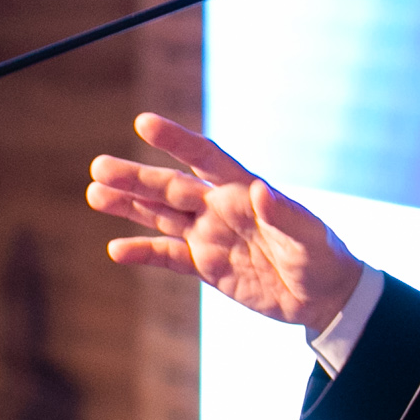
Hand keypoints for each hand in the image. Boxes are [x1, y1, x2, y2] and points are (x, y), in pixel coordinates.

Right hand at [87, 113, 362, 332]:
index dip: (176, 140)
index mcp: (244, 190)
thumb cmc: (323, 257)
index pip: (205, 158)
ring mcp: (210, 236)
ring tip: (94, 193)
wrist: (324, 297)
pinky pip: (168, 257)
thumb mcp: (309, 236)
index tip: (144, 122)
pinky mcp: (206, 267)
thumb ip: (283, 213)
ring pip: (161, 216)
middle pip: (170, 187)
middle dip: (135, 177)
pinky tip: (115, 250)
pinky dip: (143, 253)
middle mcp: (220, 208)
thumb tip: (261, 189)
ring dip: (128, 205)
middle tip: (98, 165)